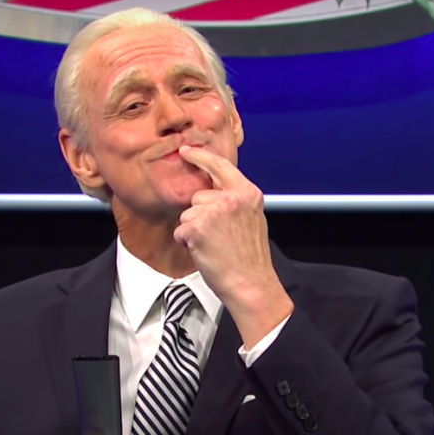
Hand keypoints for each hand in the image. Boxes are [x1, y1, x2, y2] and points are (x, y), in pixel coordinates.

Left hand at [174, 146, 293, 347]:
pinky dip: (187, 243)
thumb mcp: (252, 219)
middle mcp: (231, 198)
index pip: (220, 166)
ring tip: (214, 246)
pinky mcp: (198, 227)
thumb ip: (235, 201)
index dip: (200, 157)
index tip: (186, 150)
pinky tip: (205, 252)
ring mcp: (214, 211)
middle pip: (198, 197)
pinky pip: (181, 230)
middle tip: (219, 237)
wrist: (251, 284)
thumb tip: (212, 193)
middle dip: (200, 215)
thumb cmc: (250, 259)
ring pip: (187, 214)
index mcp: (247, 193)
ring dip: (194, 230)